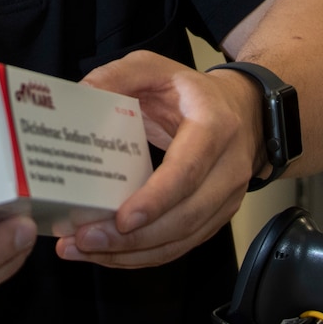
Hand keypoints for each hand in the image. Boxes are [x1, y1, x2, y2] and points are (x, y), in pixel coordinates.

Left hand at [55, 51, 261, 268]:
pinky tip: (108, 254)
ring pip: (182, 240)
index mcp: (215, 126)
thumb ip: (117, 75)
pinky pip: (180, 246)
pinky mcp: (215, 217)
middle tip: (86, 239)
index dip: (156, 199)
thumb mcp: (154, 68)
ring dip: (132, 253)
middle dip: (134, 238)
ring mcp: (226, 198)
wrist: (241, 109)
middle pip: (184, 217)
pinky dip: (143, 256)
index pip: (188, 171)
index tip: (122, 219)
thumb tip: (81, 97)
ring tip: (86, 250)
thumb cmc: (190, 91)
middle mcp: (228, 168)